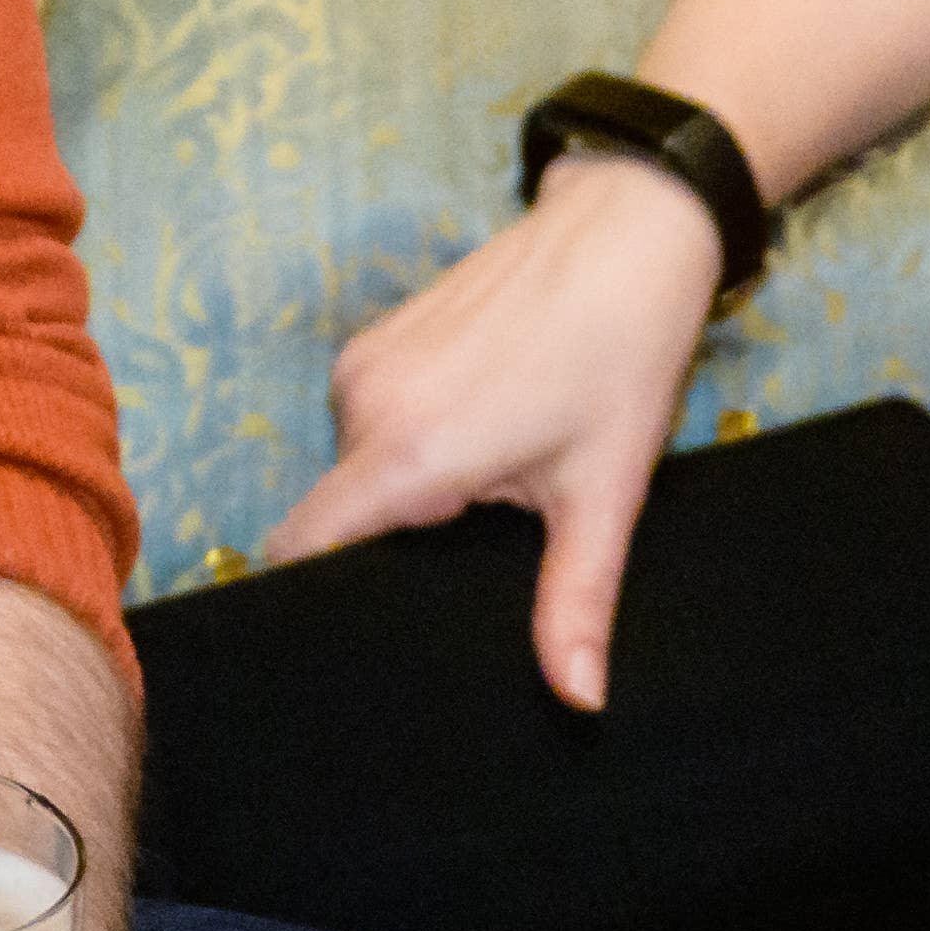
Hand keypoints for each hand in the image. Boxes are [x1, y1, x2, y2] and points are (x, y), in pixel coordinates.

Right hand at [261, 149, 721, 706]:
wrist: (627, 231)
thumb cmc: (621, 356)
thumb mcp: (604, 492)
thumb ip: (575, 602)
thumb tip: (580, 699)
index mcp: (407, 453)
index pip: (301, 549)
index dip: (321, 595)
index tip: (369, 617)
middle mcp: (364, 403)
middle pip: (338, 515)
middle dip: (392, 538)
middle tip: (478, 534)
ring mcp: (365, 362)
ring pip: (356, 466)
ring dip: (409, 484)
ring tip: (494, 471)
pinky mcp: (378, 335)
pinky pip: (369, 418)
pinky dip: (410, 440)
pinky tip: (482, 428)